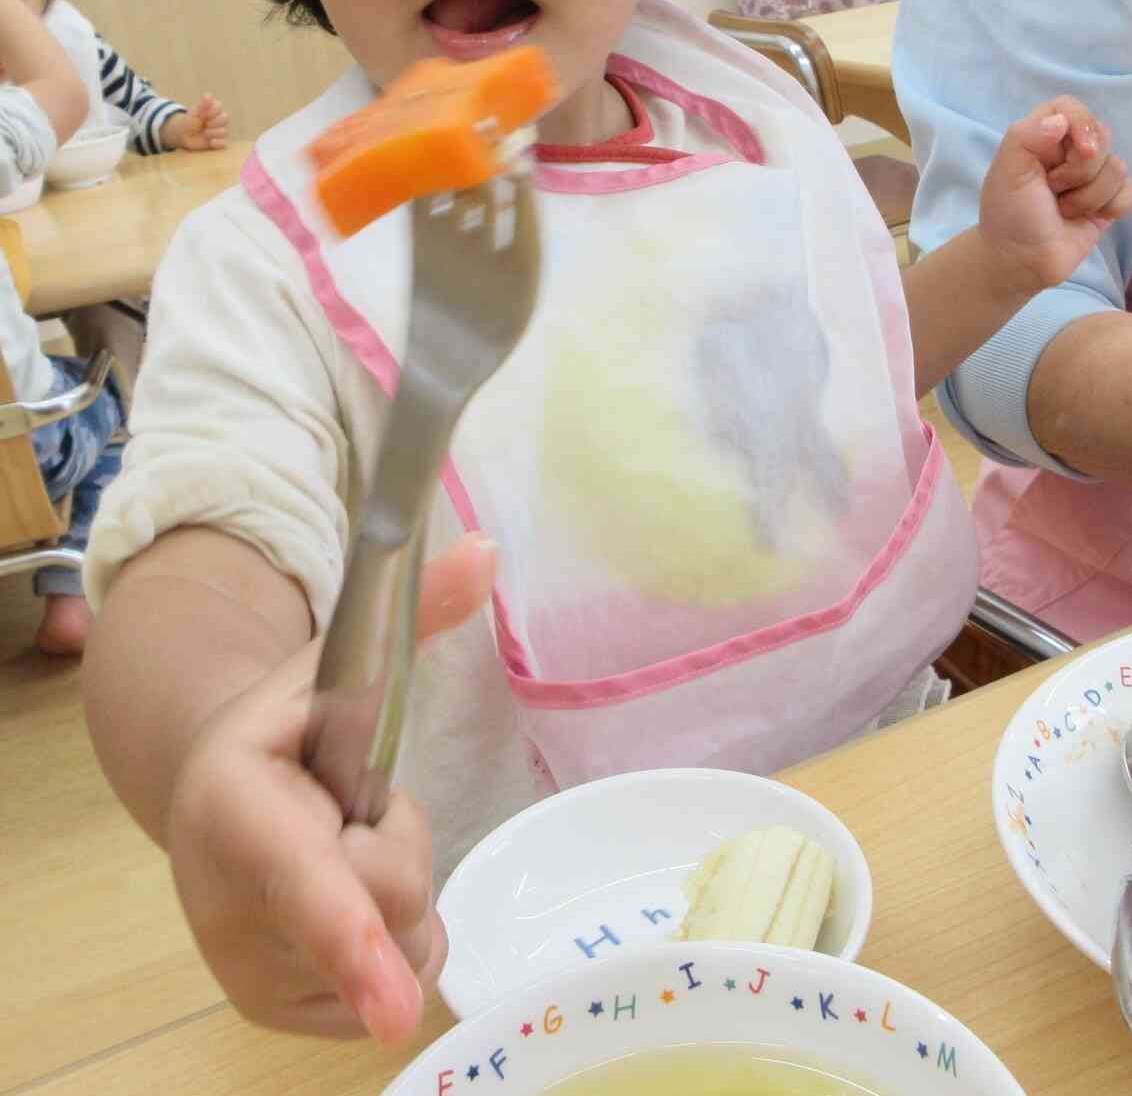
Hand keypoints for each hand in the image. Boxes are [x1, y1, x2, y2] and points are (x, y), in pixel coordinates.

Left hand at [164, 94, 229, 150]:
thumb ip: (201, 105)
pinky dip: (218, 143)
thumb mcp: (193, 113)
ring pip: (225, 131)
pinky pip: (224, 143)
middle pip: (225, 118)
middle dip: (214, 122)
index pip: (219, 106)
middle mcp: (219, 120)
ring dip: (213, 132)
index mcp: (213, 110)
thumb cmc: (189, 121)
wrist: (183, 135)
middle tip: (205, 124)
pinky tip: (210, 142)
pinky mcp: (219, 141)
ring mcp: (219, 131)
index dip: (211, 111)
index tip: (201, 115)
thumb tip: (208, 95)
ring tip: (205, 133)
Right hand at [166, 536, 493, 1040]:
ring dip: (398, 896)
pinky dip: (392, 942)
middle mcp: (229, 911)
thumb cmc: (285, 729)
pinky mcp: (279, 1017)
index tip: (392, 1004)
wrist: (210, 800)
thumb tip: (487, 549)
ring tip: (340, 853)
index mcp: (235, 812)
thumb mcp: (340, 665)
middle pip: (396, 898)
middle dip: (397, 844)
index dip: (352, 939)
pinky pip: (397, 986)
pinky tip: (345, 901)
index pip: (306, 880)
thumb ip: (414, 613)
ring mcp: (253, 977)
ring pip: (406, 945)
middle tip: (346, 811)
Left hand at [977, 96, 1131, 297]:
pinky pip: (1131, 191)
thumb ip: (1026, 136)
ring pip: (1118, 167)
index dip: (1081, 124)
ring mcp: (1092, 176)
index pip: (1071, 107)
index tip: (1081, 150)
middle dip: (1079, 171)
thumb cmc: (1009, 214)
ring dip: (1088, 196)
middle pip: (1101, 136)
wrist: (1022, 262)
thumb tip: (1060, 120)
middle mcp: (1070, 151)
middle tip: (1052, 190)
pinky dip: (1112, 207)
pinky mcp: (1109, 200)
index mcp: (1042, 136)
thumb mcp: (1006, 172)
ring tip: (1063, 210)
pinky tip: (1089, 219)